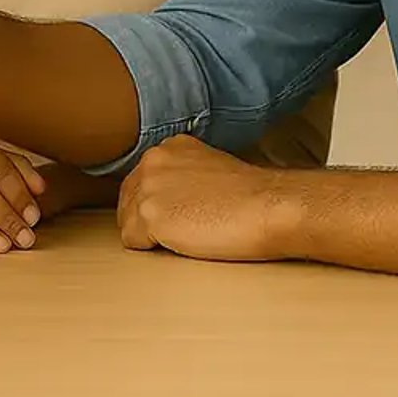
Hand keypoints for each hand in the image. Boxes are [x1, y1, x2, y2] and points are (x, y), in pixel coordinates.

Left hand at [117, 136, 286, 261]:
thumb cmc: (251, 198)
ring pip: (128, 222)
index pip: (140, 182)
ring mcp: (149, 187)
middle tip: (184, 228)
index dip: (156, 205)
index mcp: (169, 147)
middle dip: (148, 220)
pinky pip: (133, 242)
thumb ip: (182, 176)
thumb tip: (170, 200)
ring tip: (188, 233)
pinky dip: (153, 249)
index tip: (177, 215)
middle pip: (128, 201)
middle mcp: (153, 160)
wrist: (269, 207)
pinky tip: (183, 241)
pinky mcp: (151, 215)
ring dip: (151, 235)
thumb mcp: (210, 170)